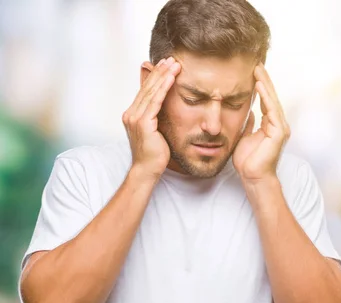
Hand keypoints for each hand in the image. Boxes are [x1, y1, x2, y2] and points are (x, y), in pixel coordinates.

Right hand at [122, 57, 180, 180]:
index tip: (166, 65)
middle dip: (160, 72)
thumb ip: (156, 118)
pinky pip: (155, 101)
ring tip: (174, 64)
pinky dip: (164, 88)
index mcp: (132, 114)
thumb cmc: (154, 154)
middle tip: (171, 58)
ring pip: (151, 92)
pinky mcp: (143, 123)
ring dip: (163, 76)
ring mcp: (135, 118)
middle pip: (147, 87)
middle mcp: (130, 114)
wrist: (147, 170)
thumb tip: (164, 108)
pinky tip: (172, 78)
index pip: (145, 91)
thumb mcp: (155, 131)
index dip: (155, 77)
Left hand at [233, 63, 290, 183]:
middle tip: (256, 63)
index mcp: (271, 125)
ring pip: (273, 101)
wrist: (253, 177)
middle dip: (264, 80)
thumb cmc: (248, 161)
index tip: (252, 71)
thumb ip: (249, 124)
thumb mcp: (245, 137)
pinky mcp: (279, 133)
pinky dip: (266, 97)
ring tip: (258, 69)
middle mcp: (278, 125)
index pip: (266, 101)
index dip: (260, 86)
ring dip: (265, 84)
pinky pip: (272, 111)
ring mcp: (280, 129)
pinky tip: (259, 85)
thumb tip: (249, 112)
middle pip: (271, 98)